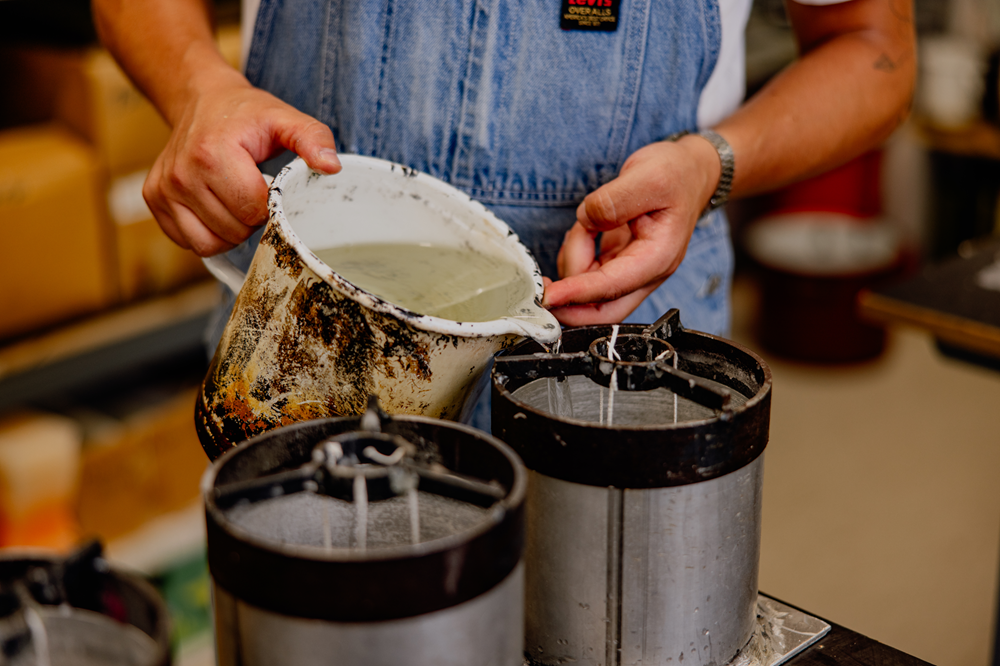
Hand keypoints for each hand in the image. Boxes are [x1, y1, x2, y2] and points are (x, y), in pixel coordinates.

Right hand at [144, 71, 340, 255]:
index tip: (270, 185)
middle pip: (233, 230)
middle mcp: (181, 174)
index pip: (252, 210)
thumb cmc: (246, 114)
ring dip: (231, 231)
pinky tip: (217, 207)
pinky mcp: (155, 200)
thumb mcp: (284, 118)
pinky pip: (189, 242)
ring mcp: (163, 189)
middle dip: (252, 219)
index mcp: (212, 154)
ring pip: (209, 244)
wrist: (202, 99)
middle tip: (253, 191)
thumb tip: (332, 166)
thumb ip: (312, 139)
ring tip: (236, 200)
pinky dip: (209, 234)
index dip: (271, 206)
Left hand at [542, 134, 721, 325]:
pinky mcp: (618, 262)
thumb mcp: (648, 177)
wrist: (688, 170)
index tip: (549, 296)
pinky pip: (587, 273)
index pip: (612, 287)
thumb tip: (587, 220)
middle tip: (543, 289)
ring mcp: (630, 269)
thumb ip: (614, 201)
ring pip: (588, 289)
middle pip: (602, 311)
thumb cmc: (675, 174)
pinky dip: (576, 254)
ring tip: (586, 224)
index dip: (577, 294)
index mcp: (657, 257)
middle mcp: (645, 271)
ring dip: (574, 260)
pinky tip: (585, 232)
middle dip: (570, 304)